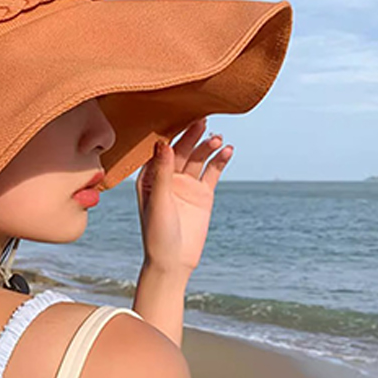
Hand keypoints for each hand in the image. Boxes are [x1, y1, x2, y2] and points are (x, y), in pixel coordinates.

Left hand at [135, 117, 231, 275]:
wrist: (173, 261)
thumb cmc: (157, 233)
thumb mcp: (158, 201)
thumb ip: (162, 172)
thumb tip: (163, 143)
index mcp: (149, 176)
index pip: (161, 150)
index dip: (171, 133)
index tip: (181, 116)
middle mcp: (167, 177)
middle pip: (181, 150)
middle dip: (191, 136)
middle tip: (202, 121)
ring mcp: (186, 184)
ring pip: (198, 158)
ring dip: (207, 147)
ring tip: (218, 139)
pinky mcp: (203, 194)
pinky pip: (212, 172)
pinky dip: (220, 160)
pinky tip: (228, 150)